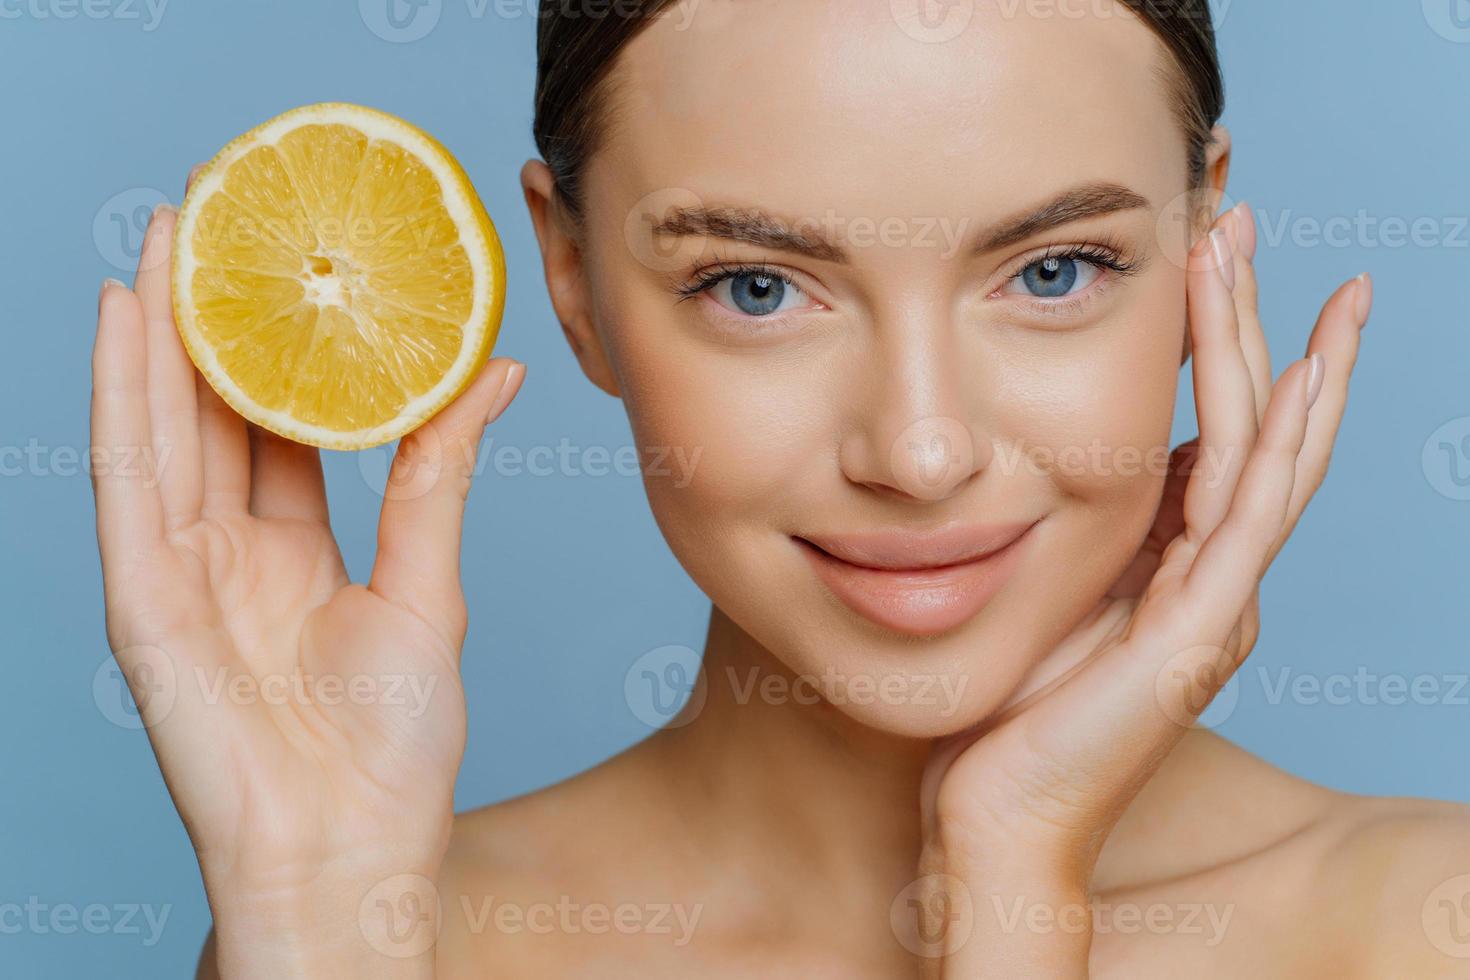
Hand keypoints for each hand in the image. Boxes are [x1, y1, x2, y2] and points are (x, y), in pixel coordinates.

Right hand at [90, 182, 524, 977]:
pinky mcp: (142, 600)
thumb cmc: (393, 747)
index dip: (286, 348)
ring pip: (161, 427)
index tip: (299, 268)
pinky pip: (124, 482)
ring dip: (158, 330)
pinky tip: (120, 319)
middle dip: (215, 319)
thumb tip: (493, 376)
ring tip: (169, 234)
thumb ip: (439, 478)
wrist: (351, 848)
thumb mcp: (426, 588)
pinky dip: (118, 398)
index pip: (282, 427)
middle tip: (223, 218)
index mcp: (296, 551)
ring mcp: (179, 572)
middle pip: (213, 411)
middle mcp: (229, 551)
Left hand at [915, 203, 1371, 975]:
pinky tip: (1288, 370)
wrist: (998, 823)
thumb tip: (1063, 466)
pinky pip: (1246, 512)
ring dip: (1267, 346)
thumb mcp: (1044, 599)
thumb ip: (1078, 539)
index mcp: (1174, 568)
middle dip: (1250, 319)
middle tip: (1241, 220)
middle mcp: (1211, 578)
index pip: (1212, 433)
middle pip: (1250, 423)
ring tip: (1254, 252)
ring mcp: (1214, 604)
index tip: (1204, 262)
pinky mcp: (1196, 630)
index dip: (1216, 347)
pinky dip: (1272, 436)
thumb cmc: (1007, 718)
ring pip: (1262, 448)